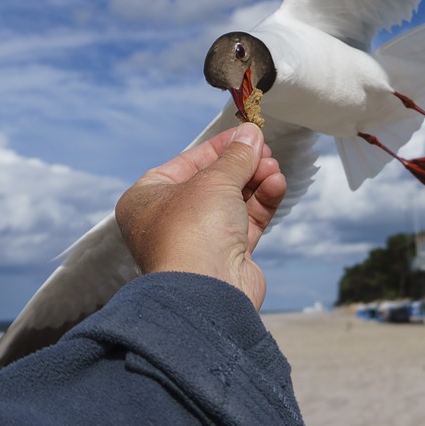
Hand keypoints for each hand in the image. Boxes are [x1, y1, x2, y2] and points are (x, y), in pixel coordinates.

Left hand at [116, 123, 286, 308]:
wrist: (206, 292)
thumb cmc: (192, 232)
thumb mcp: (214, 180)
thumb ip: (236, 156)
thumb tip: (251, 134)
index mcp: (148, 199)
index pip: (186, 162)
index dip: (218, 146)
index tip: (245, 133)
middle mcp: (170, 220)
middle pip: (212, 181)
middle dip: (242, 165)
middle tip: (264, 150)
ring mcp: (199, 239)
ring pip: (233, 201)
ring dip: (256, 181)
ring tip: (273, 167)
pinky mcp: (227, 255)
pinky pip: (246, 220)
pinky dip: (262, 202)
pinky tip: (276, 185)